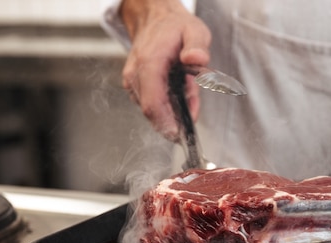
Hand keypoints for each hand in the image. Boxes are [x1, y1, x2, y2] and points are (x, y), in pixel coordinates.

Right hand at [120, 0, 210, 139]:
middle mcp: (136, 75)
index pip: (153, 104)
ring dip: (173, 111)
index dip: (167, 124)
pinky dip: (167, 105)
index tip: (181, 134)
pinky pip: (151, 104)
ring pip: (153, 111)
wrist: (155, 20)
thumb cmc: (174, 27)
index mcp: (149, 63)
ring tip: (188, 93)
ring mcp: (133, 83)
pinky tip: (179, 93)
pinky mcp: (135, 87)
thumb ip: (197, 45)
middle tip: (193, 110)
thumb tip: (196, 59)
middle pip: (153, 112)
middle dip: (175, 118)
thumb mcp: (194, 30)